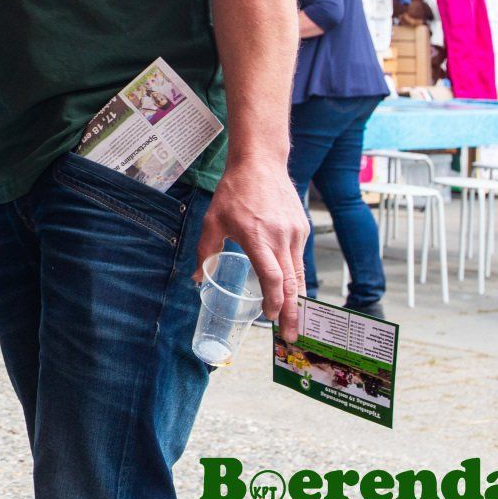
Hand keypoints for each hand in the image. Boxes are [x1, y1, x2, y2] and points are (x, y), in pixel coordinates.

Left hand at [193, 156, 308, 341]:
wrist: (260, 163)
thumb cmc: (233, 192)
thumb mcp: (213, 220)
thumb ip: (205, 250)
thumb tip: (195, 277)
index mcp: (257, 237)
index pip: (272, 277)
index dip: (273, 301)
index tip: (268, 318)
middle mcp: (281, 238)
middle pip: (291, 283)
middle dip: (292, 312)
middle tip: (291, 335)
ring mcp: (295, 233)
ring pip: (299, 273)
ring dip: (298, 299)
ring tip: (295, 321)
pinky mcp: (302, 228)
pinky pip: (300, 259)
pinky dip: (297, 278)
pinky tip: (291, 291)